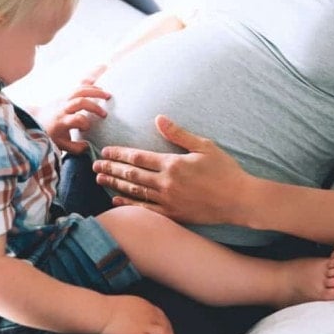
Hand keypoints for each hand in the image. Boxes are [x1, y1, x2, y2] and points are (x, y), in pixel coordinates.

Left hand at [43, 84, 110, 153]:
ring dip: (95, 92)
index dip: (85, 124)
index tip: (87, 129)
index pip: (77, 119)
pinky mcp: (65, 94)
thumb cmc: (50, 134)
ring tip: (108, 95)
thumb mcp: (61, 145)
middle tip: (105, 113)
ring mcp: (63, 99)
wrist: (35, 120)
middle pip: (80, 102)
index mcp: (61, 121)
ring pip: (80, 91)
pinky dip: (90, 86)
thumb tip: (89, 146)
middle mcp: (62, 108)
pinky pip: (78, 87)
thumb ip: (76, 148)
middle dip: (94, 106)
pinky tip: (100, 89)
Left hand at [92, 115, 249, 224]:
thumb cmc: (225, 171)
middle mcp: (166, 183)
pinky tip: (117, 201)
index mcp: (172, 164)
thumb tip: (159, 118)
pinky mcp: (174, 215)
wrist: (239, 200)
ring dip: (115, 185)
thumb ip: (179, 134)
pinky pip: (146, 210)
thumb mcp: (204, 146)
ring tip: (99, 180)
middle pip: (131, 175)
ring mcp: (168, 201)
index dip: (119, 154)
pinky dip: (129, 205)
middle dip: (111, 169)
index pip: (138, 157)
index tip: (104, 151)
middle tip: (94, 166)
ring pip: (135, 192)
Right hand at [99, 294, 178, 333]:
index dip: (168, 326)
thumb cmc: (107, 308)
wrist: (100, 312)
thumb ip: (136, 309)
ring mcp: (144, 325)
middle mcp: (148, 314)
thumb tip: (137, 316)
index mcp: (146, 305)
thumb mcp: (127, 303)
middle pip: (166, 327)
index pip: (162, 317)